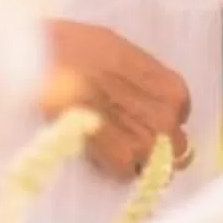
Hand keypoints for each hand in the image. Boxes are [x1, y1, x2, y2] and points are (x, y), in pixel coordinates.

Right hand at [42, 19, 191, 179]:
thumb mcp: (123, 53)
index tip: (141, 115)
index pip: (181, 119)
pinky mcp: (120, 159)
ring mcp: (146, 142)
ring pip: (154, 167)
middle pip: (177, 150)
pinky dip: (113, 165)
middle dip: (156, 145)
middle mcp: (167, 119)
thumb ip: (145, 82)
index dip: (159, 118)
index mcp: (173, 91)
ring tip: (107, 138)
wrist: (41, 60)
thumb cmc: (77, 48)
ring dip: (135, 158)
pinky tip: (95, 144)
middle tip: (125, 134)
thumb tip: (145, 99)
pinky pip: (126, 173)